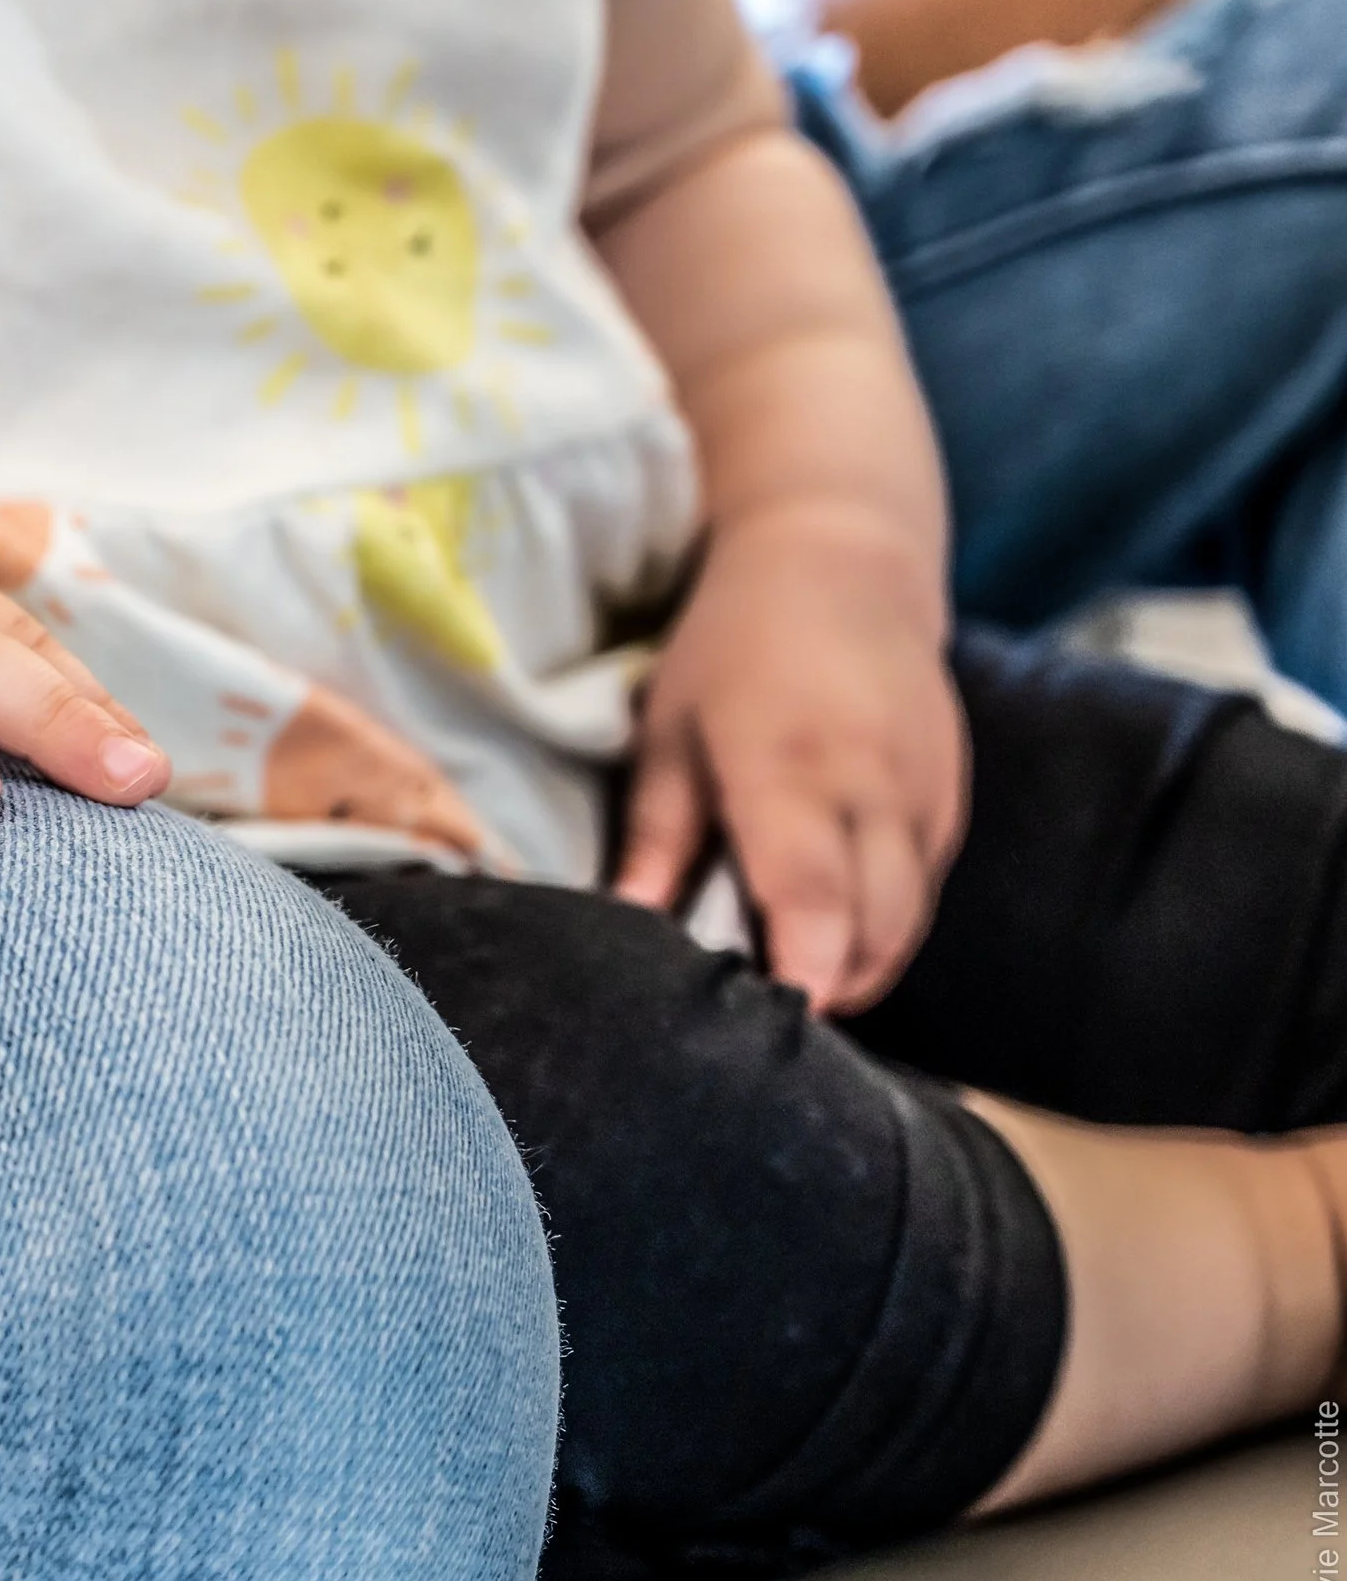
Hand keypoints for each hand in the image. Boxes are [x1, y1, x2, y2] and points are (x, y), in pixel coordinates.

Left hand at [613, 525, 966, 1012]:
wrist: (847, 561)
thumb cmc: (733, 643)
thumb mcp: (670, 728)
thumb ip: (655, 833)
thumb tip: (627, 922)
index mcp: (788, 764)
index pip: (809, 892)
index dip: (801, 970)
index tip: (776, 1019)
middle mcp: (872, 785)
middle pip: (872, 930)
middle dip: (825, 988)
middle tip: (763, 1016)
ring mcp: (925, 794)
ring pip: (907, 924)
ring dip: (857, 969)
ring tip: (792, 985)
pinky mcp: (953, 800)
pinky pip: (924, 893)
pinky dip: (883, 929)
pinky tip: (830, 935)